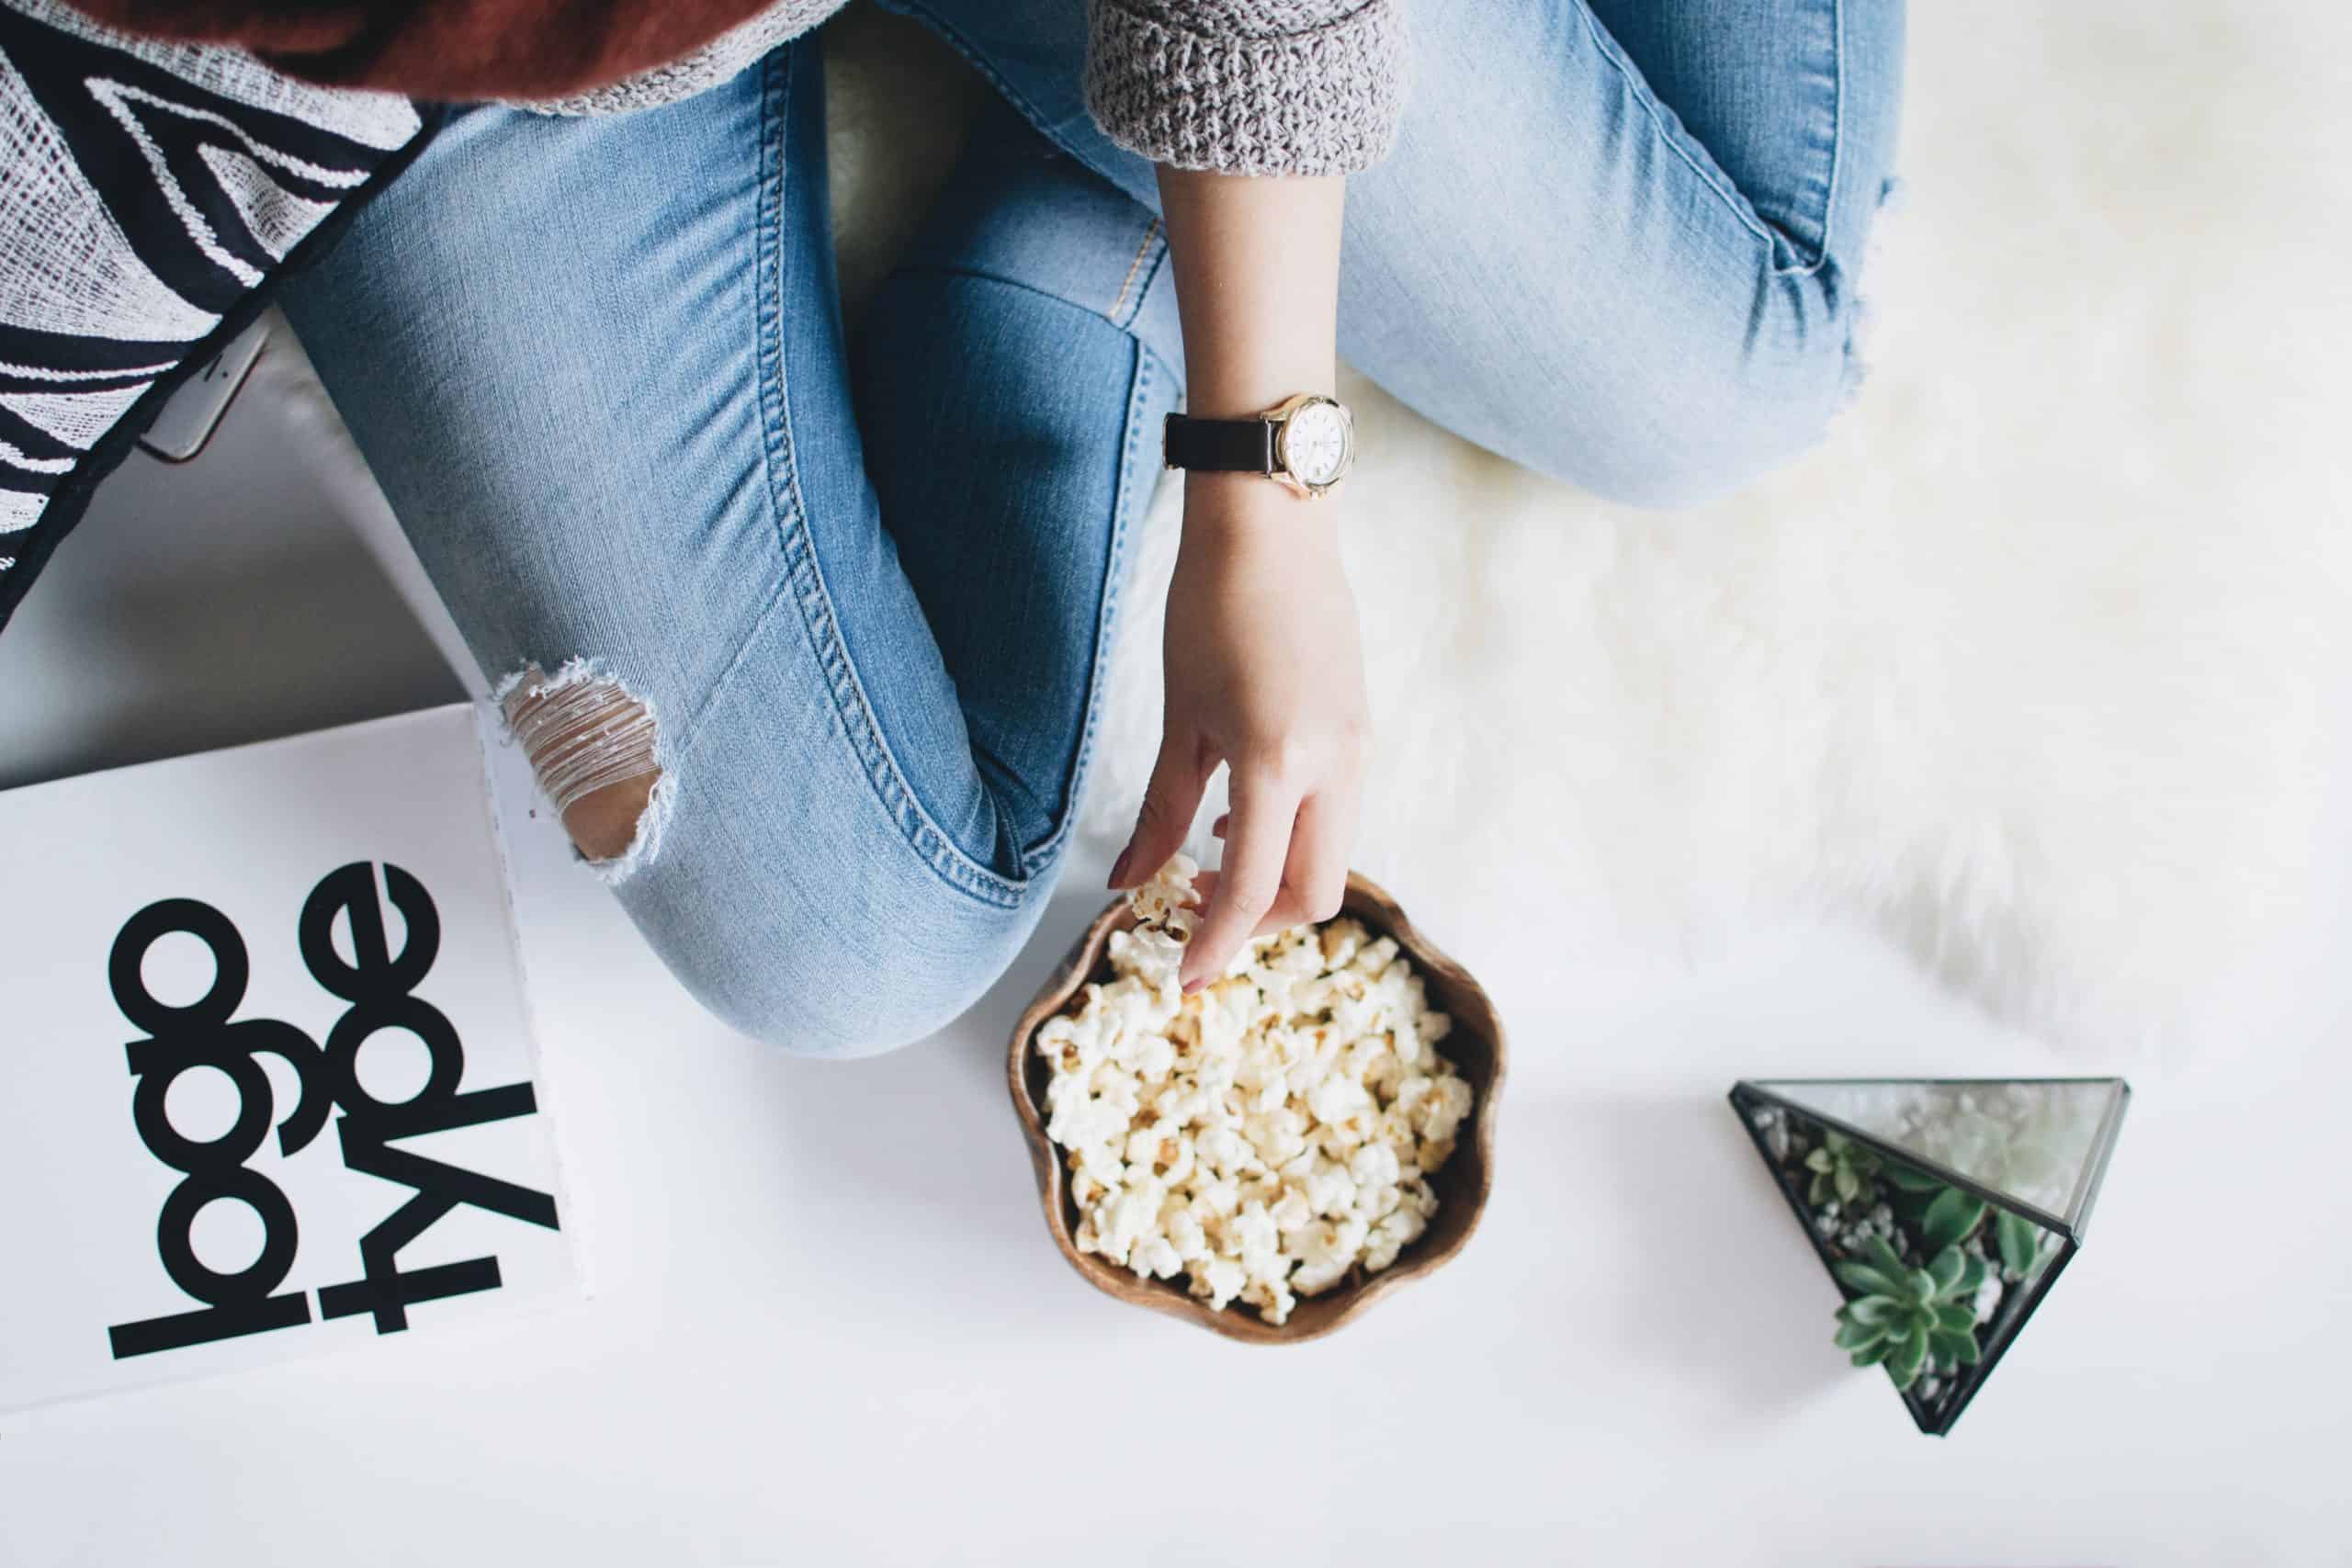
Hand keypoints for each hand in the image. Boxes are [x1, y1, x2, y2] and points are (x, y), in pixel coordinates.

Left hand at [1108, 473, 1369, 990]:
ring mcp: (1357, 747)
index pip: (1252, 889)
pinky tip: (1242, 815)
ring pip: (1331, 856)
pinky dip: (1294, 836)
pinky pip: (1337, 812)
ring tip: (1213, 864)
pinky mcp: (1361, 729)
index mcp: (1278, 764)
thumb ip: (1160, 811)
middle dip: (1257, 924)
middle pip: (1313, 893)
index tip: (1184, 982)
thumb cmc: (1211, 609)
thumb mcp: (1180, 718)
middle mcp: (1334, 765)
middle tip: (1198, 918)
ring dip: (1277, 880)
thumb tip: (1127, 884)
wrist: (1274, 525)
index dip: (1215, 946)